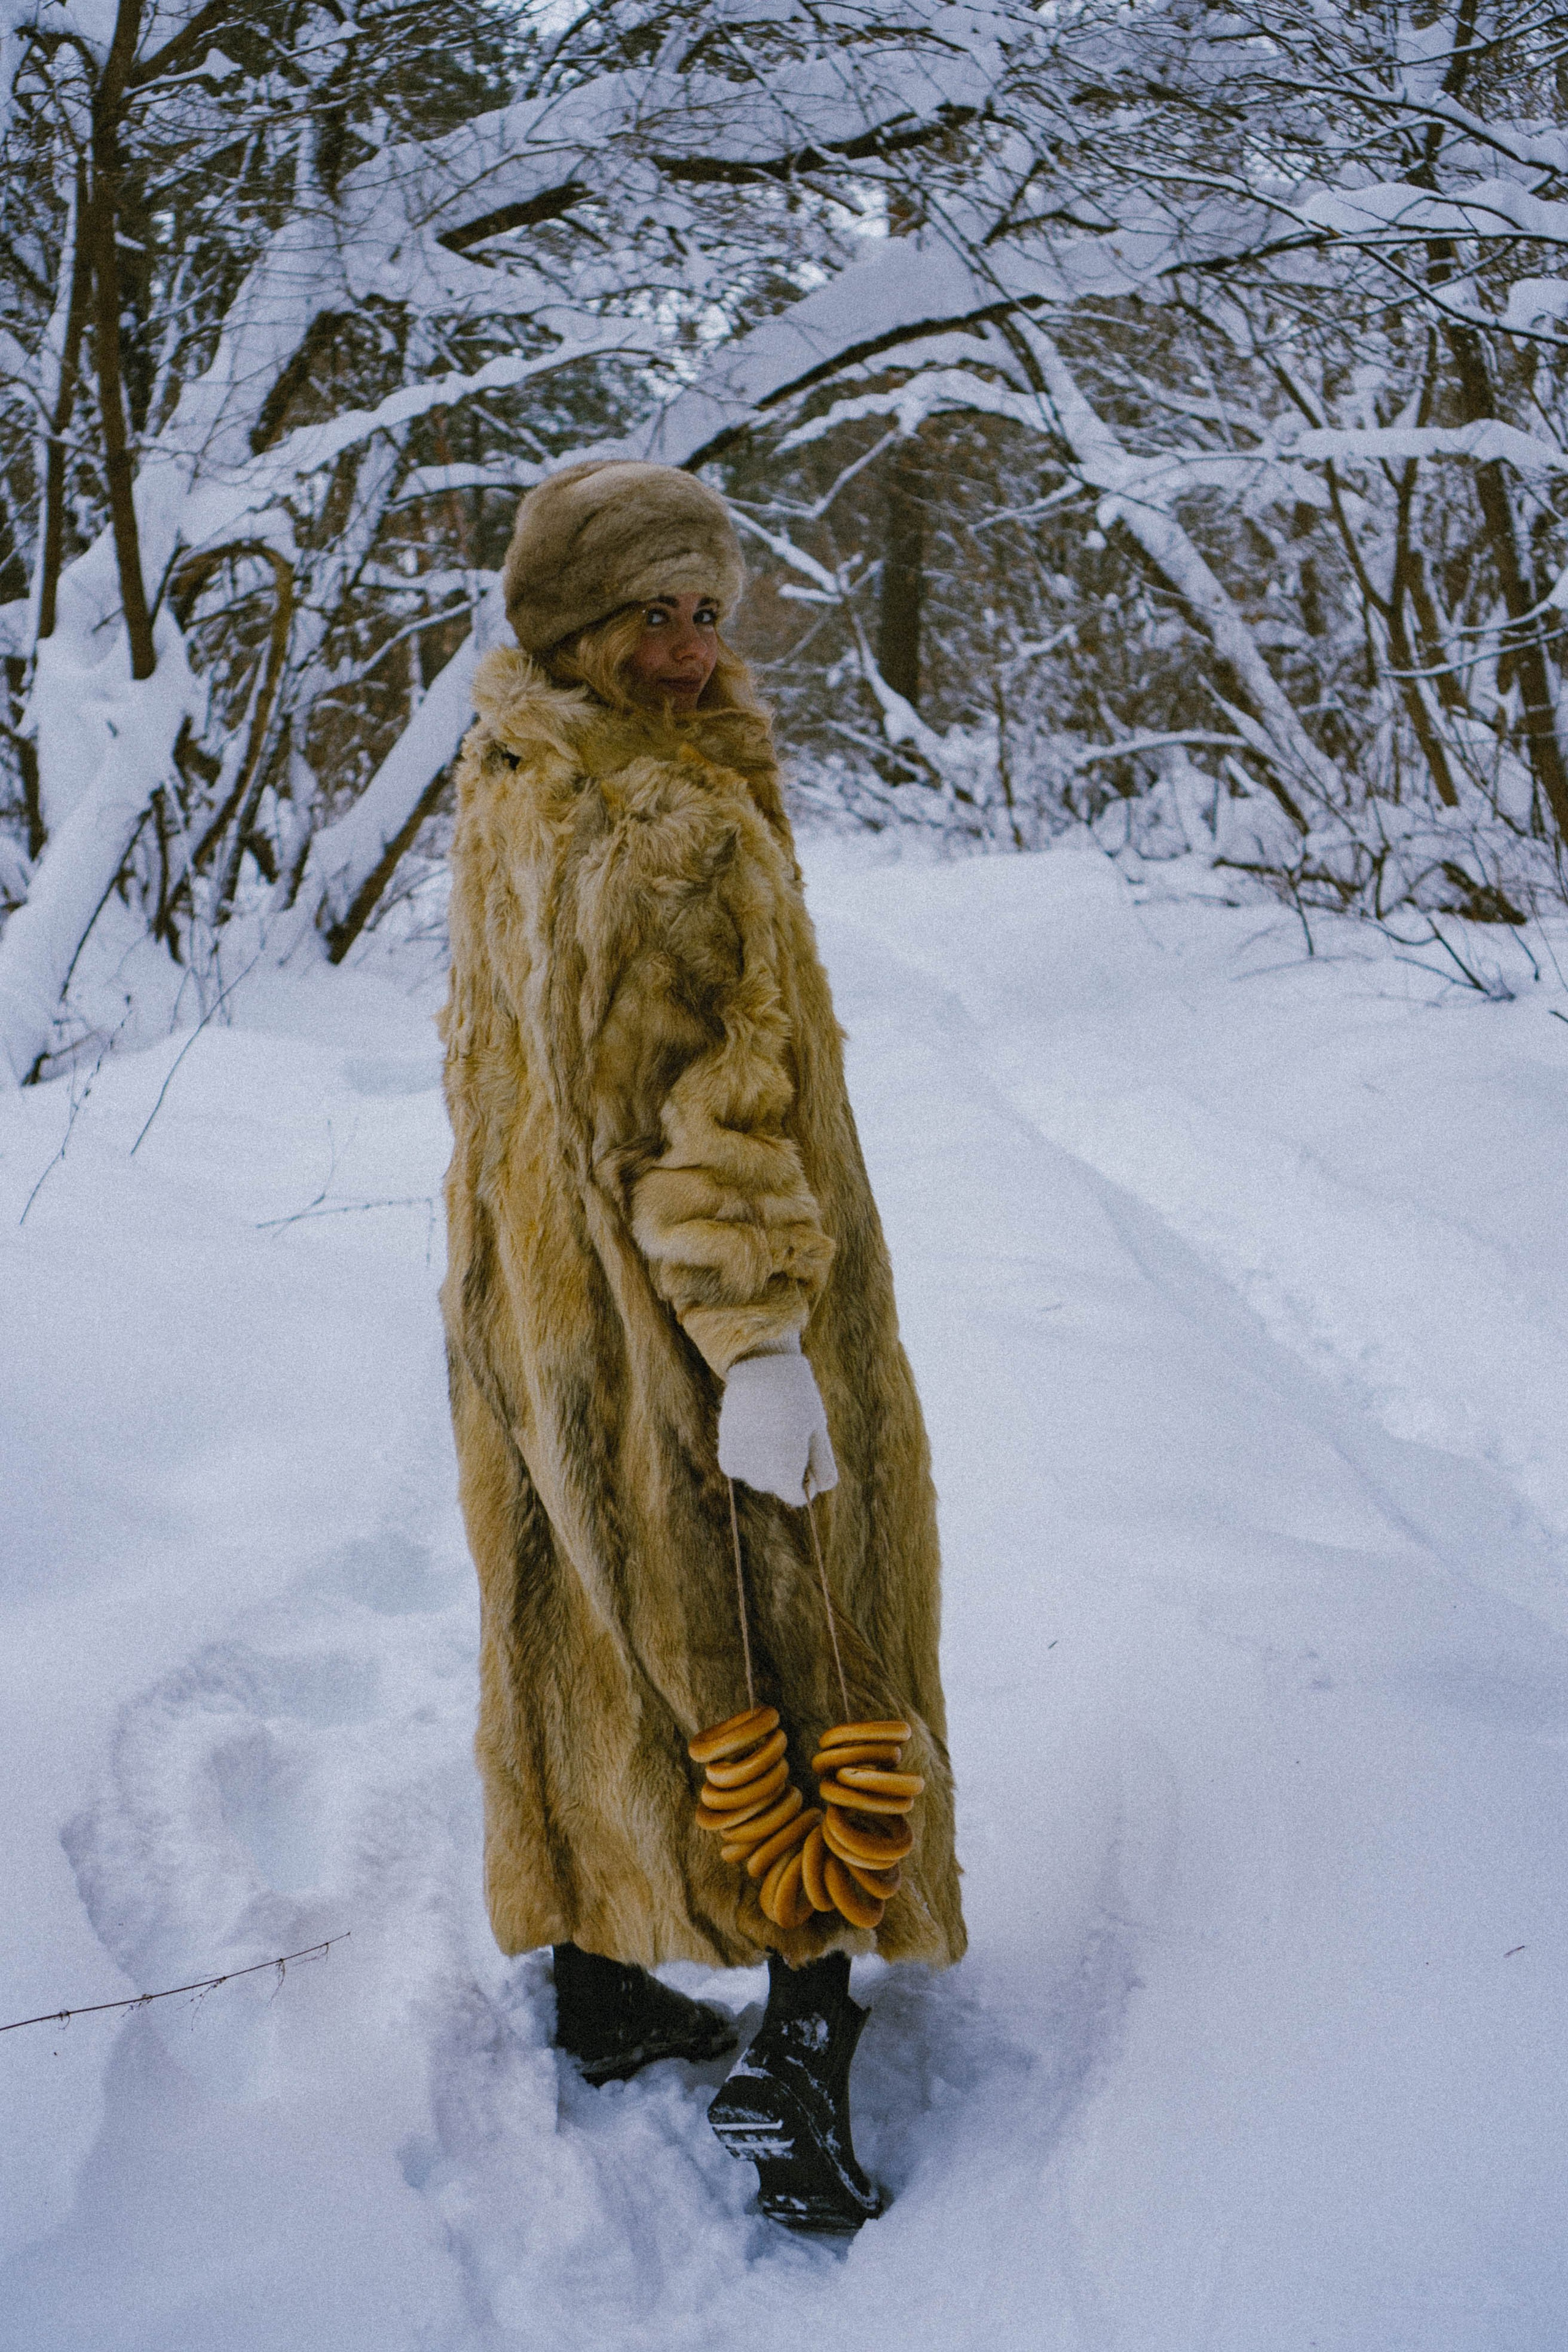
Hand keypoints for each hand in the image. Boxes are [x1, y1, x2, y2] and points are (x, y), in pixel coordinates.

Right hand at [717, 1341, 837, 1505]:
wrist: (761, 1365)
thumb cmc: (798, 1396)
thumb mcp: (816, 1427)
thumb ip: (821, 1463)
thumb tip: (816, 1490)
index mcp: (787, 1462)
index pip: (795, 1497)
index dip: (805, 1483)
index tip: (806, 1458)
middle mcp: (760, 1466)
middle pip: (775, 1486)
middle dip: (785, 1470)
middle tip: (788, 1432)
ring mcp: (740, 1459)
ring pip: (756, 1477)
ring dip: (765, 1463)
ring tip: (770, 1428)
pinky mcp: (726, 1451)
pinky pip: (738, 1468)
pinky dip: (747, 1457)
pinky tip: (754, 1433)